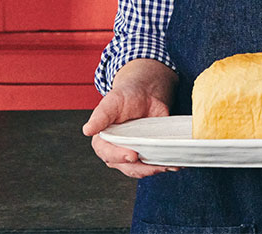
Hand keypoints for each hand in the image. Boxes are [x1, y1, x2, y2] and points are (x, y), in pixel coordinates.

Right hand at [81, 59, 178, 178]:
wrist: (147, 92)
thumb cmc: (126, 96)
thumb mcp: (112, 101)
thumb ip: (101, 116)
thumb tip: (88, 129)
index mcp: (103, 140)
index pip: (107, 154)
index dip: (119, 157)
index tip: (132, 155)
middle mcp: (116, 150)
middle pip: (126, 166)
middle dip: (140, 168)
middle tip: (154, 166)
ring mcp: (133, 153)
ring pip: (141, 169)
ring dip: (154, 169)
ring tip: (167, 165)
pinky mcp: (147, 153)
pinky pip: (154, 164)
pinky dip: (163, 165)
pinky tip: (173, 163)